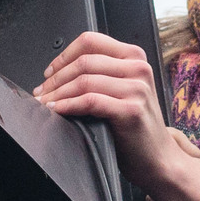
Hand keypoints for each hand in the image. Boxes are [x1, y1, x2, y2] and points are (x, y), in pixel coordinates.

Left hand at [34, 31, 199, 200]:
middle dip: (56, 78)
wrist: (158, 159)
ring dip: (58, 93)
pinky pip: (89, 101)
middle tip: (41, 93)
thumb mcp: (123, 90)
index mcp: (135, 57)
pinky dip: (68, 105)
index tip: (49, 73)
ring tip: (45, 104)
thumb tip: (59, 72)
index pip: (91, 41)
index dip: (64, 56)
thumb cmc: (135, 128)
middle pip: (84, 61)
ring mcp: (137, 89)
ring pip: (84, 80)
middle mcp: (138, 68)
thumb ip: (102, 74)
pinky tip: (57, 111)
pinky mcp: (130, 110)